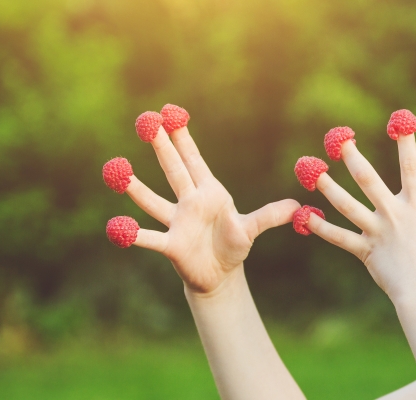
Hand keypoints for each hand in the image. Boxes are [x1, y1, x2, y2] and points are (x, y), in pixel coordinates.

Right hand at [119, 116, 299, 293]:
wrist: (219, 275)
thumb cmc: (233, 246)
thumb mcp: (252, 229)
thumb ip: (272, 216)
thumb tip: (298, 207)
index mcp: (210, 193)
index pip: (194, 160)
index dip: (183, 138)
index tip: (171, 113)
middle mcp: (190, 203)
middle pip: (174, 170)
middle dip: (161, 146)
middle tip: (146, 121)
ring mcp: (177, 223)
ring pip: (153, 200)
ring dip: (136, 186)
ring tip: (116, 169)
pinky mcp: (171, 246)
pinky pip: (149, 238)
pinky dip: (133, 234)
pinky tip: (117, 227)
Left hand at [304, 135, 415, 300]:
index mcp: (415, 206)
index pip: (412, 168)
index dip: (406, 143)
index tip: (400, 120)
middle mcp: (394, 214)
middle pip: (369, 180)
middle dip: (353, 158)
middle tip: (339, 139)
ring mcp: (377, 231)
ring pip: (347, 205)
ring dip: (328, 187)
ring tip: (312, 170)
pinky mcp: (364, 250)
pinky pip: (338, 237)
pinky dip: (320, 227)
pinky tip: (304, 216)